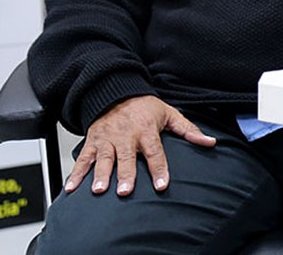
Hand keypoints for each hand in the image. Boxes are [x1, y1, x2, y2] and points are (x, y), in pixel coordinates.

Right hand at [64, 95, 216, 196]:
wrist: (116, 91)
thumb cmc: (145, 107)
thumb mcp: (170, 114)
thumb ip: (189, 130)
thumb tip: (210, 142)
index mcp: (146, 130)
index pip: (155, 152)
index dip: (159, 169)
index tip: (162, 186)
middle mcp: (126, 135)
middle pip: (126, 157)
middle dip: (125, 174)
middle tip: (125, 191)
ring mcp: (107, 139)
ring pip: (104, 159)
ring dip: (100, 175)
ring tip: (99, 190)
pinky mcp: (93, 141)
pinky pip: (83, 158)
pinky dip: (76, 173)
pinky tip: (72, 188)